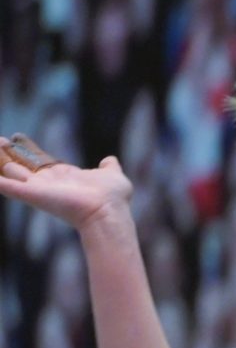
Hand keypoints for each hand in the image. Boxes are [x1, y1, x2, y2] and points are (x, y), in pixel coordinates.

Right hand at [0, 135, 133, 231]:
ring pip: (10, 170)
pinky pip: (6, 186)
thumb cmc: (112, 197)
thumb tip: (109, 160)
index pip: (39, 160)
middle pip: (20, 164)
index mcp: (62, 175)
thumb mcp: (111, 175)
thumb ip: (109, 167)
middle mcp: (46, 182)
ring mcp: (37, 188)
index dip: (27, 148)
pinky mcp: (30, 194)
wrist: (107, 210)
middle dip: (7, 152)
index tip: (16, 137)